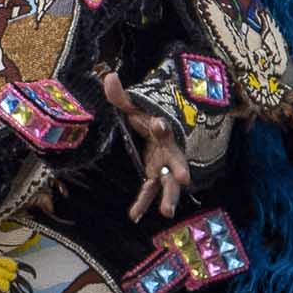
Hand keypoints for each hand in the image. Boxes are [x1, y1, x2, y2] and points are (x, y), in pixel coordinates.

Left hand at [103, 72, 188, 221]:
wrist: (156, 129)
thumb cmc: (145, 117)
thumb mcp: (133, 106)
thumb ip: (120, 95)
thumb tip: (108, 77)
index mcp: (162, 131)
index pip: (163, 128)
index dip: (161, 127)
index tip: (157, 123)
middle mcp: (167, 150)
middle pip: (176, 161)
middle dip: (179, 169)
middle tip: (184, 179)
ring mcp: (163, 166)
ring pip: (168, 183)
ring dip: (168, 197)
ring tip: (166, 212)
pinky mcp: (154, 175)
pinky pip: (149, 191)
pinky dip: (142, 203)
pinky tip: (133, 215)